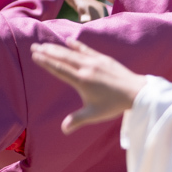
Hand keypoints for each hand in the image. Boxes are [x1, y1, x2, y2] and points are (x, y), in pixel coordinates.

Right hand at [30, 39, 146, 132]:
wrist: (136, 92)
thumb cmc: (114, 104)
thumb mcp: (94, 114)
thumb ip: (77, 120)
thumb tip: (64, 130)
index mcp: (82, 81)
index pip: (59, 69)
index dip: (46, 62)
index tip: (35, 56)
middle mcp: (86, 68)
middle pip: (62, 58)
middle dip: (47, 52)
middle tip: (34, 47)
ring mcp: (95, 61)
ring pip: (72, 52)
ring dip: (58, 48)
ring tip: (46, 44)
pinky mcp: (104, 59)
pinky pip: (87, 49)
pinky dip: (77, 45)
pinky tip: (69, 41)